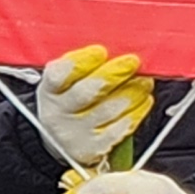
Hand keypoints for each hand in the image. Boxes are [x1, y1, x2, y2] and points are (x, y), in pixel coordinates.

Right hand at [36, 45, 153, 166]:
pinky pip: (120, 128)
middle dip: (113, 74)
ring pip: (108, 110)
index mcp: (50, 90)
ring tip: (144, 80)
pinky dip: (136, 111)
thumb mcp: (66, 81)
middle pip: (86, 93)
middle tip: (132, 61)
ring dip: (132, 92)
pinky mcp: (95, 147)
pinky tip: (144, 100)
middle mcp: (59, 113)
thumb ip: (83, 64)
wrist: (61, 141)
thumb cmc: (70, 100)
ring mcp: (76, 132)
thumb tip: (114, 46)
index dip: (80, 62)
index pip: (59, 75)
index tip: (100, 51)